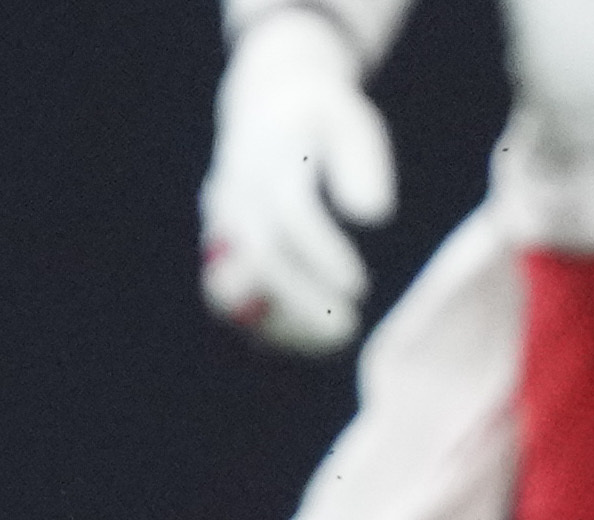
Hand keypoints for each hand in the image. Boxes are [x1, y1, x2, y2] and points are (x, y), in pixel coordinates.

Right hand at [200, 9, 395, 354]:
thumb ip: (362, 163)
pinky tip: (312, 340)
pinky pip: (233, 303)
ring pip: (233, 291)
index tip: (359, 287)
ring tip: (335, 342)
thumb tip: (375, 216)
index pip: (290, 212)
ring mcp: (219, 227)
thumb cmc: (320, 118)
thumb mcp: (350, 121)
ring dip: (280, 324)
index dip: (321, 253)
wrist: (261, 104)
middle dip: (300, 301)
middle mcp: (236, 196)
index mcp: (270, 156)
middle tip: (349, 330)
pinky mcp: (218, 253)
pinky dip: (269, 327)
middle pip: (258, 259)